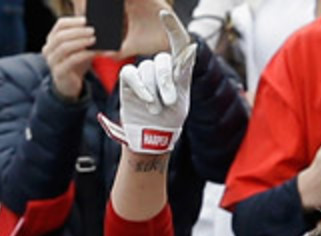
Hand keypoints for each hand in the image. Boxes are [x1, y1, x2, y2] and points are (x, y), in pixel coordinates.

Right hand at [43, 7, 94, 100]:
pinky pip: (71, 60)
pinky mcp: (59, 72)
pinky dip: (83, 55)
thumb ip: (81, 38)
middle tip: (92, 30)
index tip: (85, 20)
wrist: (69, 86)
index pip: (60, 25)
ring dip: (80, 41)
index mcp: (52, 40)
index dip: (72, 21)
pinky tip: (92, 52)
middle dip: (78, 31)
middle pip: (61, 35)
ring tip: (93, 39)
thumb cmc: (73, 64)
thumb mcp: (77, 49)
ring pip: (65, 47)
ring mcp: (52, 61)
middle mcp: (48, 49)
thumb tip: (93, 28)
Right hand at [99, 9, 196, 153]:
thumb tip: (191, 47)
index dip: (172, 28)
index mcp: (177, 69)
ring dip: (154, 92)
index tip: (164, 13)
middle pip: (162, 62)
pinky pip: (131, 74)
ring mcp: (144, 73)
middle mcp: (160, 68)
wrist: (154, 137)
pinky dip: (140, 87)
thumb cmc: (171, 118)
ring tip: (156, 109)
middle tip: (169, 101)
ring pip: (147, 70)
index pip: (177, 43)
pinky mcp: (129, 81)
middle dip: (166, 82)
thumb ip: (184, 71)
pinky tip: (146, 100)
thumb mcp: (183, 96)